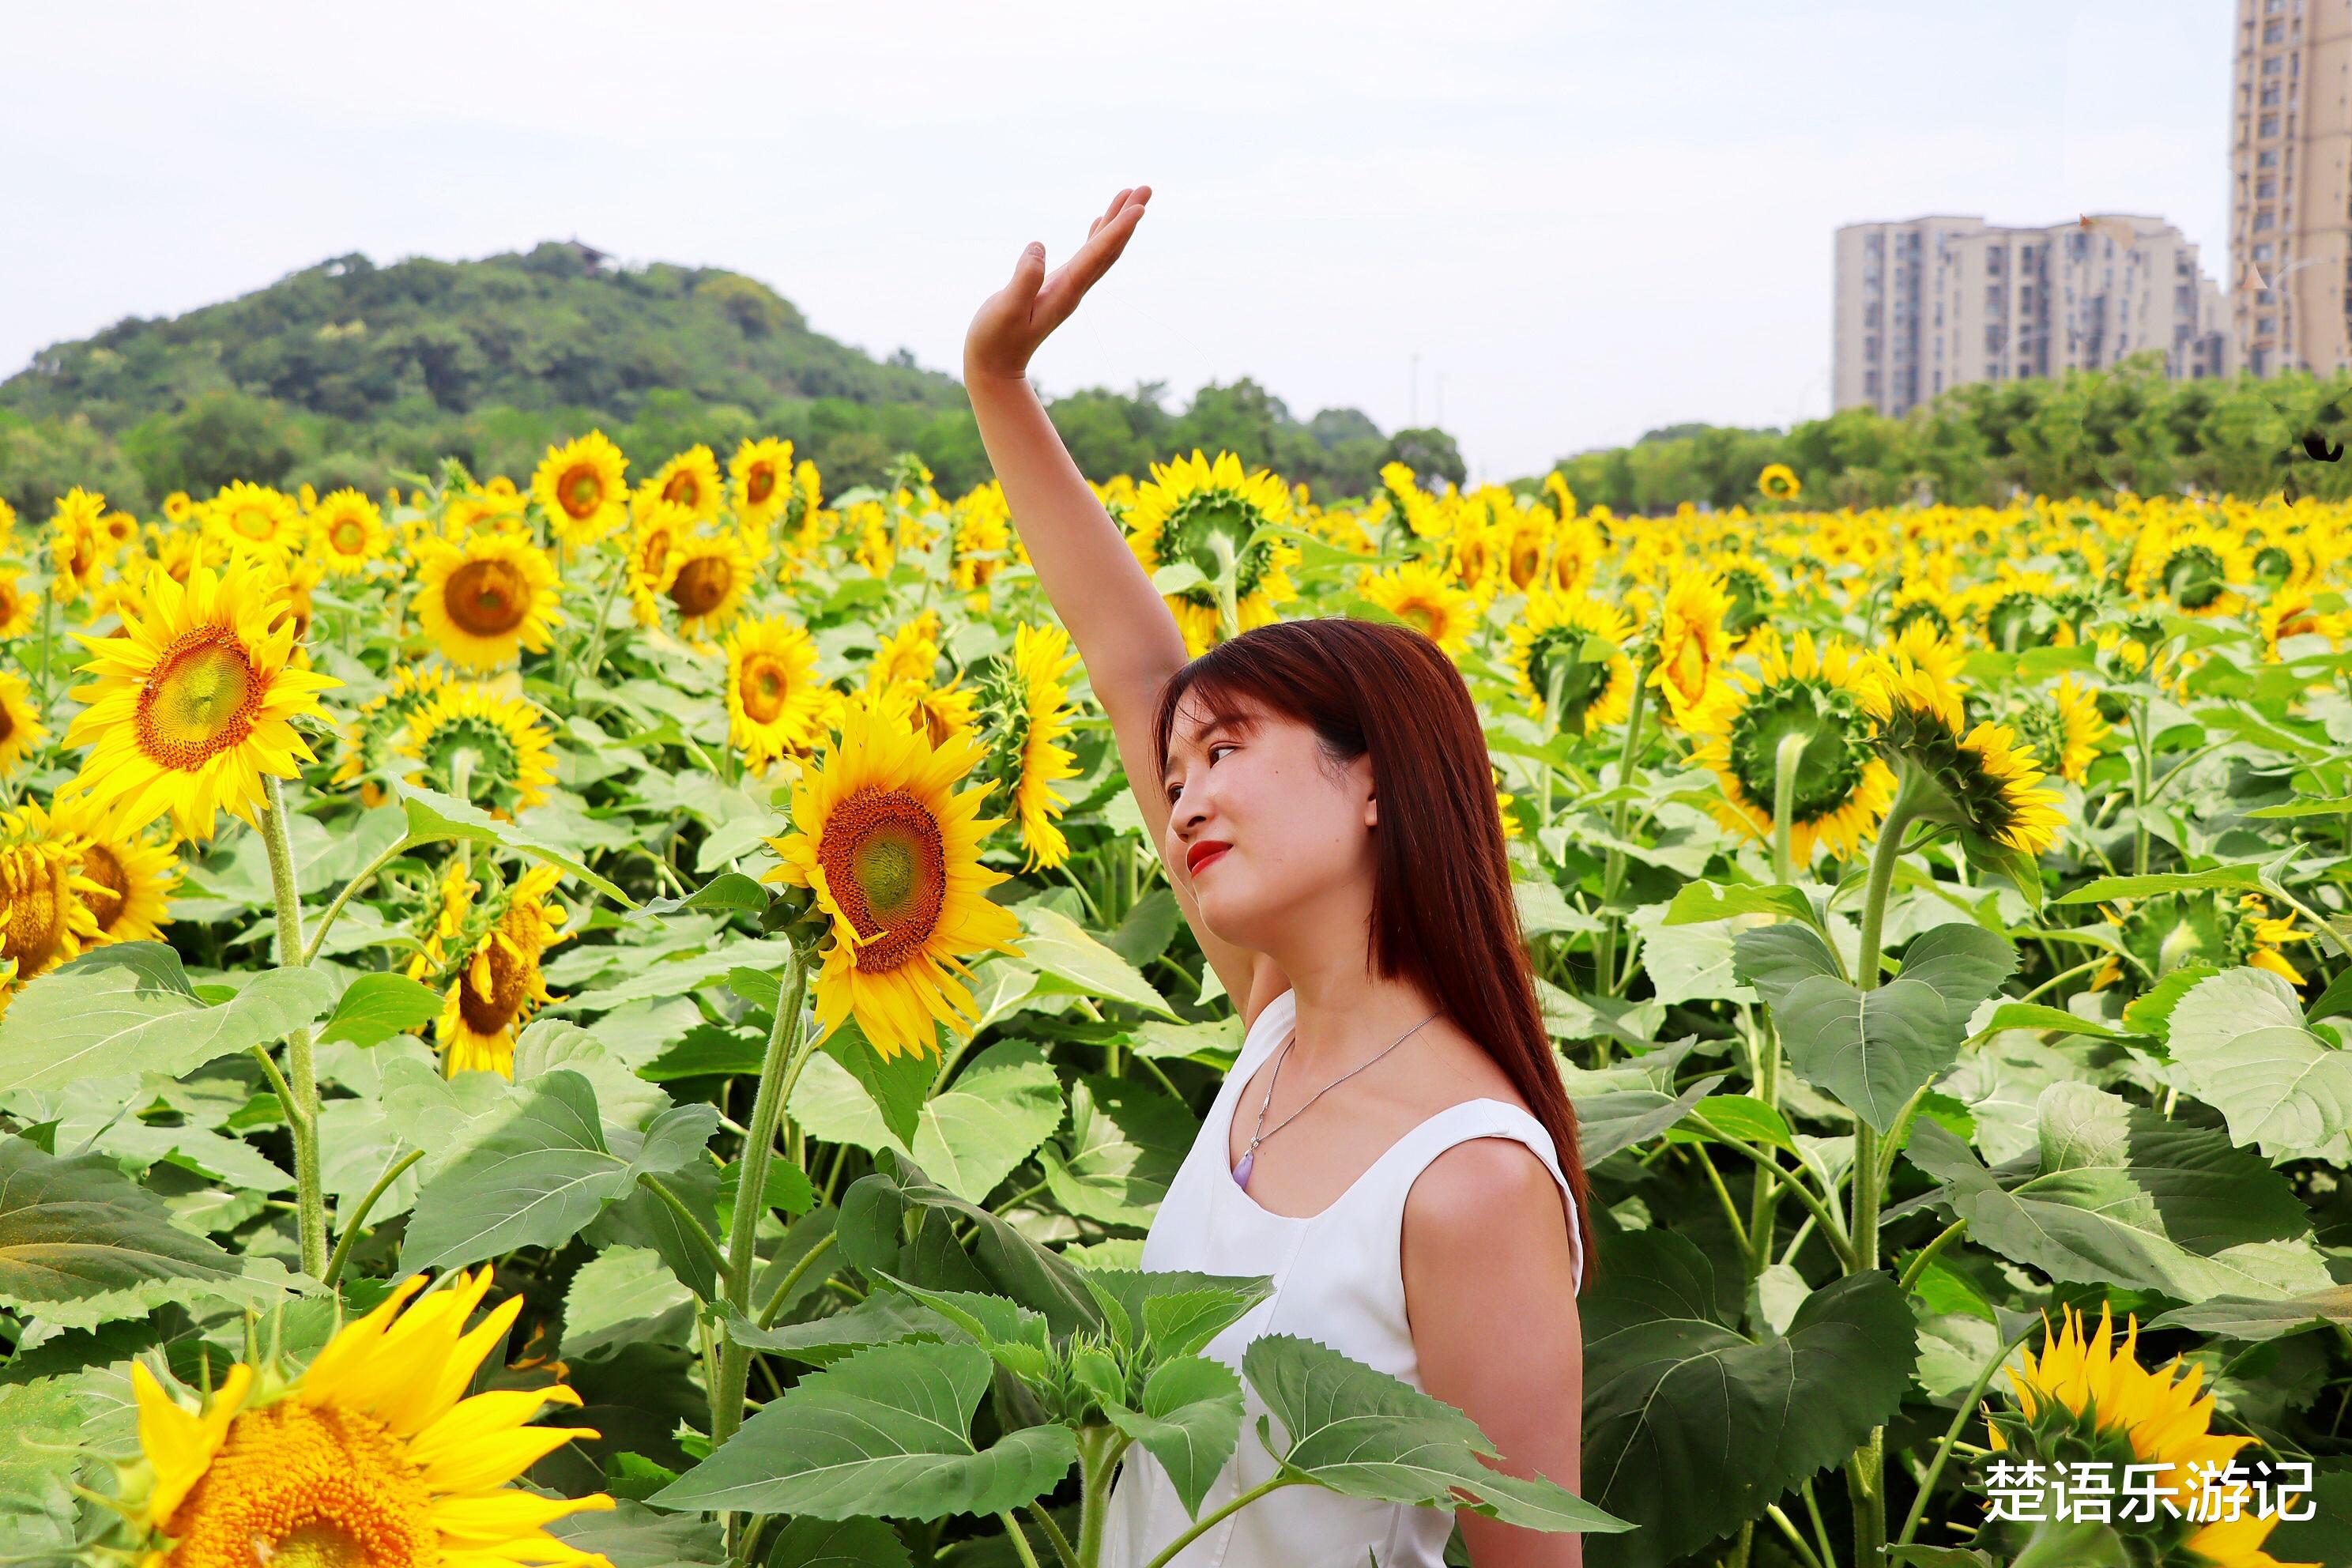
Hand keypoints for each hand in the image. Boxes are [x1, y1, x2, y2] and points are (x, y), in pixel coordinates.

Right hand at [965, 185, 1151, 382]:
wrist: (994, 366)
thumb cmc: (994, 339)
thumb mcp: (1005, 309)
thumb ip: (1023, 280)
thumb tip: (1038, 248)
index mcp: (1065, 292)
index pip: (1097, 255)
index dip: (1117, 230)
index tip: (1138, 207)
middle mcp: (1074, 289)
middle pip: (1109, 249)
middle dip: (1127, 217)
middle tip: (1146, 188)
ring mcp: (1069, 288)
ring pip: (1100, 250)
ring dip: (1116, 222)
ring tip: (1131, 194)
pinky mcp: (1058, 287)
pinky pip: (1085, 256)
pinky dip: (1097, 235)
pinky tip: (1099, 221)